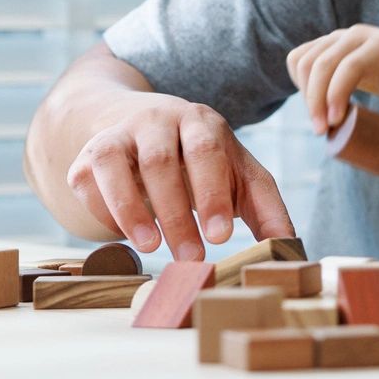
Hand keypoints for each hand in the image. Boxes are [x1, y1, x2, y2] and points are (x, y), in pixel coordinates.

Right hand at [64, 93, 293, 260]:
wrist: (140, 125)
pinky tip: (124, 235)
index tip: (221, 236)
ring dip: (132, 210)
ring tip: (151, 248)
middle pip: (161, 163)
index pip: (208, 152)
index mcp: (201, 122)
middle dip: (177, 213)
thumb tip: (291, 248)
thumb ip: (266, 207)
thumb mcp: (238, 173)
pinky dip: (103, 210)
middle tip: (191, 258)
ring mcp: (119, 133)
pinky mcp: (89, 154)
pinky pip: (87, 179)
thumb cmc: (202, 160)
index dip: (212, 193)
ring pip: (116, 165)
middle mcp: (158, 120)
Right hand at [288, 25, 378, 145]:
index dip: (337, 94)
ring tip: (319, 121)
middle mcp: (358, 35)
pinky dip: (298, 81)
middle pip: (323, 63)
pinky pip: (299, 58)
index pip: (351, 65)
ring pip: (305, 61)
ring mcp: (338, 36)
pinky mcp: (324, 42)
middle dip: (315, 100)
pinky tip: (310, 99)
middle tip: (321, 131)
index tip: (334, 123)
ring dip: (305, 94)